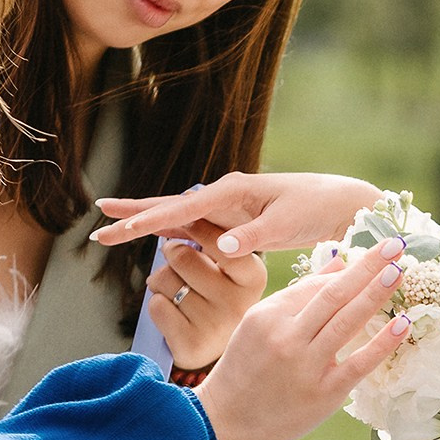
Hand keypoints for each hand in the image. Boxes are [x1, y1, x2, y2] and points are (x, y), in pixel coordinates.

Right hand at [92, 171, 383, 255]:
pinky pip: (195, 226)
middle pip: (170, 207)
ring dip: (147, 222)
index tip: (118, 227)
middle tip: (98, 223)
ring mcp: (228, 206)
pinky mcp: (236, 219)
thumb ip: (251, 237)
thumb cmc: (316, 209)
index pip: (180, 209)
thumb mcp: (286, 224)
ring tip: (112, 227)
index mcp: (232, 192)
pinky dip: (172, 231)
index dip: (147, 221)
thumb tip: (217, 247)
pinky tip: (154, 236)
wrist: (341, 204)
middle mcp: (225, 195)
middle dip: (134, 215)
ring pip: (178, 216)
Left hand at [143, 220, 268, 369]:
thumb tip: (188, 199)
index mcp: (254, 276)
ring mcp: (217, 324)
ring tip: (176, 290)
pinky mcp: (193, 344)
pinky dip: (156, 305)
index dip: (193, 226)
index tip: (183, 218)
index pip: (216, 239)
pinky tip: (173, 313)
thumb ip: (212, 239)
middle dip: (170, 255)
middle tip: (178, 264)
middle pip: (181, 255)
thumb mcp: (225, 267)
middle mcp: (240, 301)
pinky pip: (156, 306)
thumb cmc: (216, 296)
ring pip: (162, 279)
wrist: (216, 348)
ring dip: (159, 281)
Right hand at [193, 235, 408, 439]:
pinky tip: (401, 323)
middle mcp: (286, 337)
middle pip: (334, 295)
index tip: (377, 251)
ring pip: (346, 322)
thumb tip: (339, 263)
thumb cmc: (245, 369)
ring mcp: (305, 366)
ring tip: (399, 271)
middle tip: (396, 244)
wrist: (224, 422)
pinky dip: (381, 343)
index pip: (316, 286)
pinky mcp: (323, 394)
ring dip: (376, 293)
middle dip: (368, 266)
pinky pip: (358, 364)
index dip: (350, 267)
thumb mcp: (260, 325)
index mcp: (269, 316)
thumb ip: (299, 295)